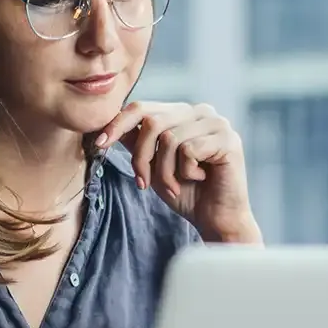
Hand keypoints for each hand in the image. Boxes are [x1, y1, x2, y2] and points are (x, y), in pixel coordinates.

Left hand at [95, 101, 261, 243]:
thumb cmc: (186, 193)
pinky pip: (189, 150)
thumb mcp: (154, 166)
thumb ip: (138, 143)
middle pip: (152, 121)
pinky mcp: (228, 139)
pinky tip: (200, 179)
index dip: (117, 124)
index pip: (143, 107)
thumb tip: (108, 125)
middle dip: (141, 157)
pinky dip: (186, 172)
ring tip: (176, 186)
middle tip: (144, 183)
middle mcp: (201, 111)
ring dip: (165, 171)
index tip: (99, 144)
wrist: (217, 220)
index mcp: (183, 113)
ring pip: (169, 138)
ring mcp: (217, 123)